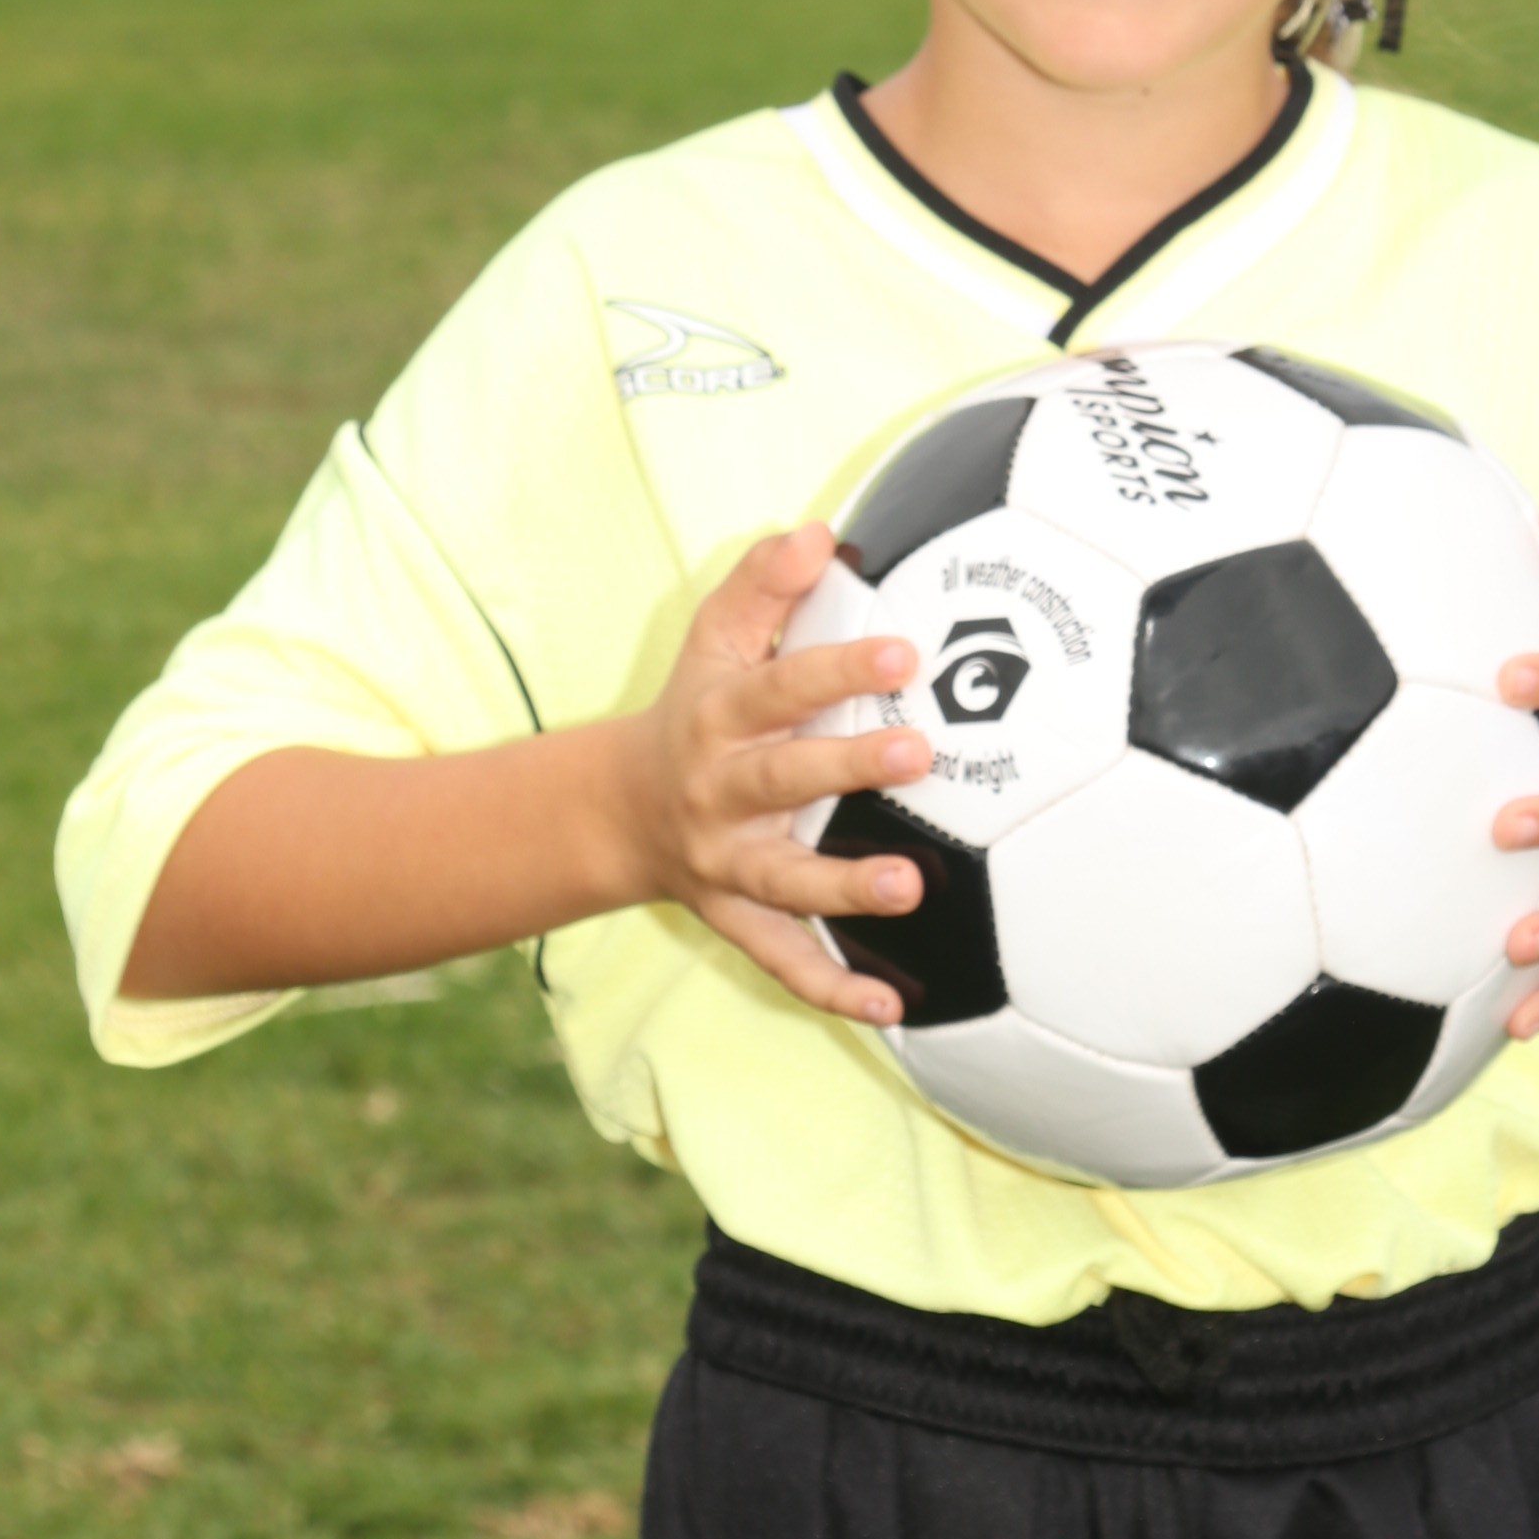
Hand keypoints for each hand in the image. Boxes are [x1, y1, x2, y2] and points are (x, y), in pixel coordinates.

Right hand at [620, 524, 936, 1025]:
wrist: (620, 811)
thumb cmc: (696, 711)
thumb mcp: (714, 642)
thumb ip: (761, 585)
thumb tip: (818, 533)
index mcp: (720, 719)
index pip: (779, 687)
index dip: (838, 668)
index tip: (903, 650)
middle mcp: (720, 794)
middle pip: (783, 780)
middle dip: (848, 766)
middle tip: (918, 751)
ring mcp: (728, 865)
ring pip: (784, 882)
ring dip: (844, 889)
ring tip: (909, 888)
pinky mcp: (739, 920)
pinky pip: (785, 962)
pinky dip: (833, 989)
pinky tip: (891, 1006)